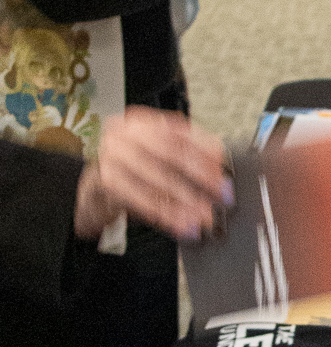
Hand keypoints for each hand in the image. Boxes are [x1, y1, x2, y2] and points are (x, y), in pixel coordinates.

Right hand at [73, 107, 231, 242]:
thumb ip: (182, 153)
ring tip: (205, 215)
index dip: (204, 148)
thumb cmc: (129, 171)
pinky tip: (182, 224)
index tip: (222, 166)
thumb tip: (218, 165)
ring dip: (187, 201)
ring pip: (158, 180)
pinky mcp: (104, 183)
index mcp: (140, 121)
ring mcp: (111, 157)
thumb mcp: (154, 156)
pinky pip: (142, 200)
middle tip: (221, 193)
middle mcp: (123, 134)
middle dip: (201, 175)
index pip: (178, 130)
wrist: (91, 192)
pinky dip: (166, 215)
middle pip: (170, 153)